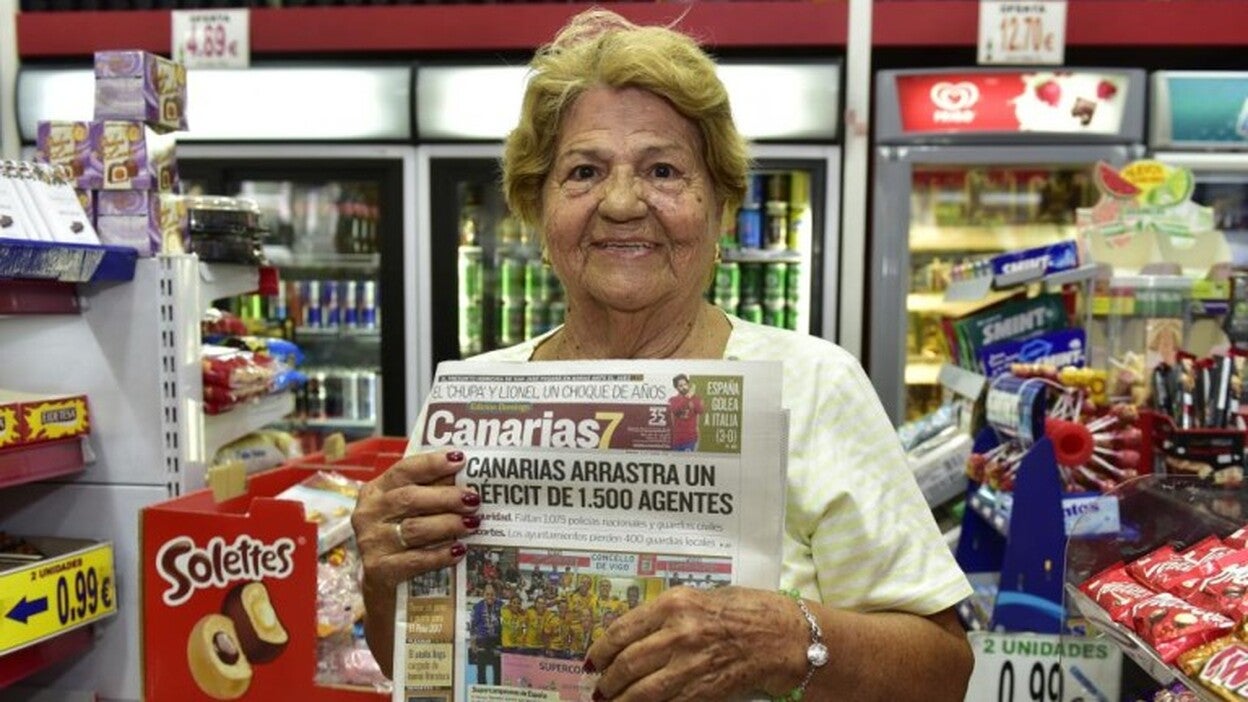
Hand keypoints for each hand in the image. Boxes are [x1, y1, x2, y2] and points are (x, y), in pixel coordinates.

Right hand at [351, 449, 479, 592]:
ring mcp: (372, 542)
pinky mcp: (380, 569)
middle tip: (473, 499)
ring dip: (448, 524)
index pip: (404, 470)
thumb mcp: (408, 512)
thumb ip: (429, 492)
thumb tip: (465, 478)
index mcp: (375, 491)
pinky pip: (416, 559)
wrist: (385, 589)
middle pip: (410, 498)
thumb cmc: (402, 539)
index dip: (432, 464)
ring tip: (472, 523)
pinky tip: (459, 551)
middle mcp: (369, 513)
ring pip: (415, 528)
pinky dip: (440, 554)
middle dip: (446, 497)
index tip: (460, 460)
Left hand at [585, 586, 803, 700]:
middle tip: (600, 688)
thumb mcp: (701, 597)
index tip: (593, 660)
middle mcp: (678, 633)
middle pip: (627, 664)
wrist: (782, 636)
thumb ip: (666, 613)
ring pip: (641, 691)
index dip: (601, 650)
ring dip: (621, 701)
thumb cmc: (744, 611)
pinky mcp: (704, 689)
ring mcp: (691, 664)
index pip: (621, 631)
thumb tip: (632, 633)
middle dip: (607, 681)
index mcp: (673, 604)